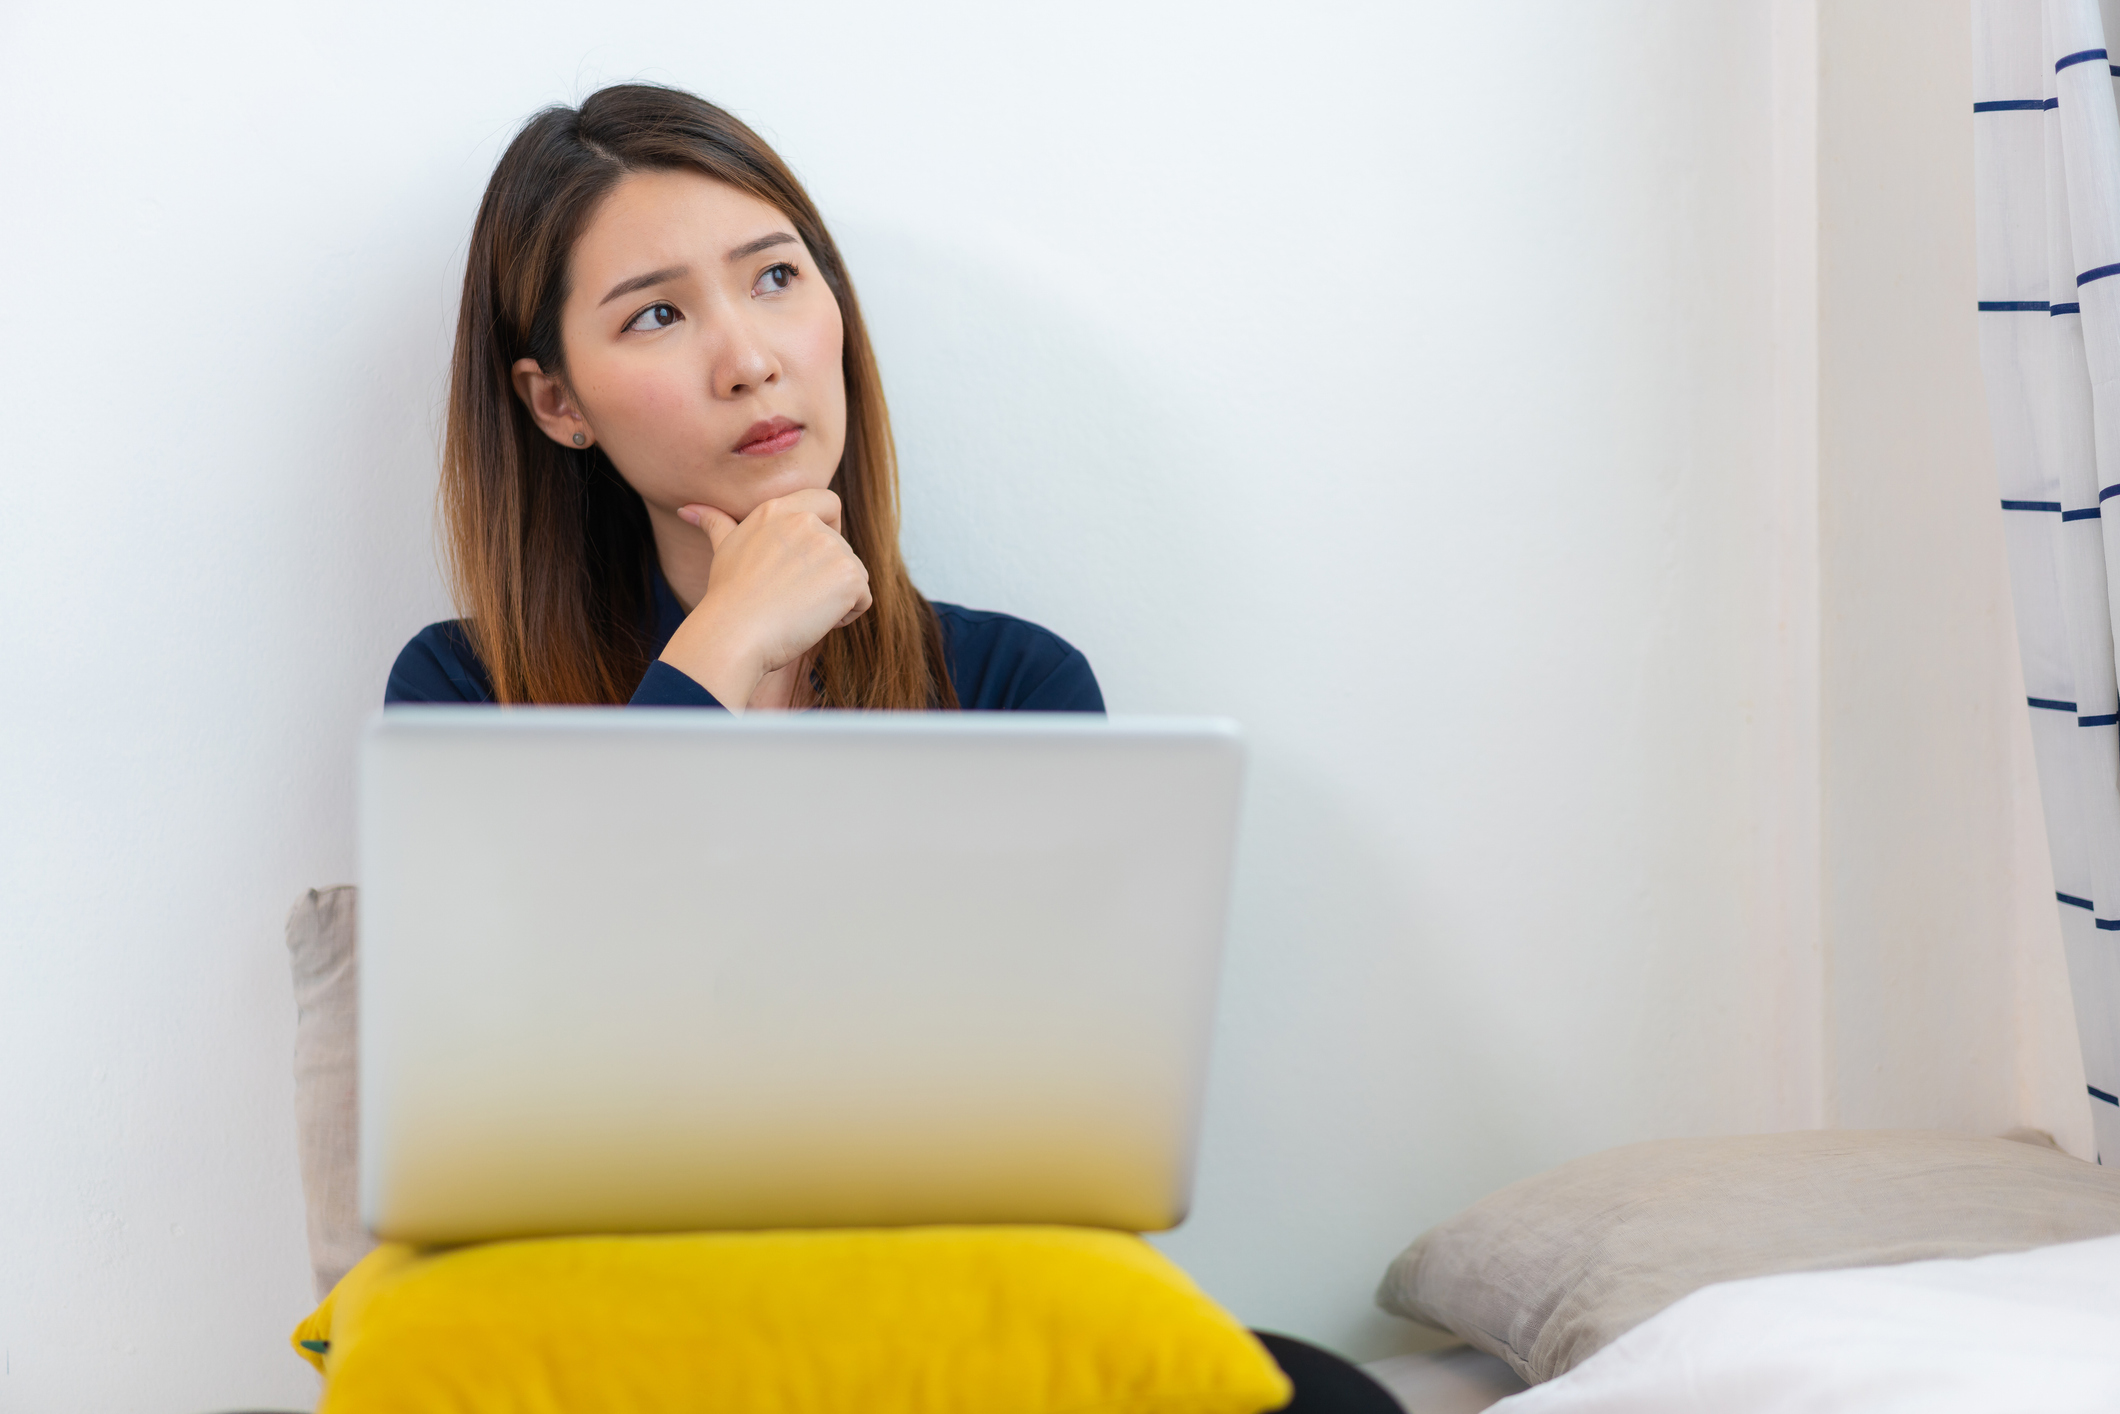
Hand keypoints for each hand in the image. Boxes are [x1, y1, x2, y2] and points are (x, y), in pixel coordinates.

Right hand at [657, 488, 871, 710]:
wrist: (734, 634)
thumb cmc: (727, 598)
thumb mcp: (723, 550)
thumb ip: (716, 523)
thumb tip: (687, 509)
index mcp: (779, 509)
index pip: (828, 502)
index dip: (830, 529)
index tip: (809, 559)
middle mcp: (807, 521)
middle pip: (843, 547)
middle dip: (827, 574)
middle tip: (791, 596)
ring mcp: (831, 546)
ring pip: (854, 573)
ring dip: (835, 596)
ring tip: (798, 609)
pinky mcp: (849, 575)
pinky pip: (863, 598)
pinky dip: (845, 616)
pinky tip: (812, 621)